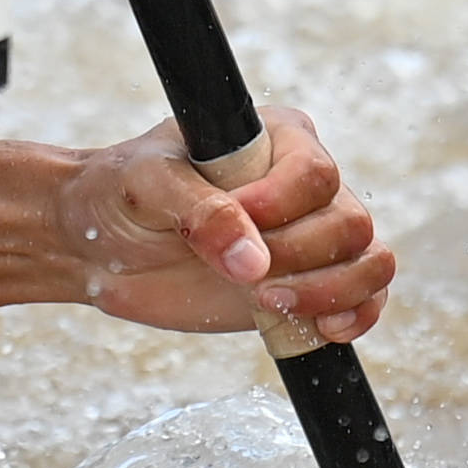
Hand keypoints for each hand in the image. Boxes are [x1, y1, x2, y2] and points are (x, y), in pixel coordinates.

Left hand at [54, 105, 393, 344]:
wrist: (98, 245)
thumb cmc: (120, 196)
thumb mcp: (146, 187)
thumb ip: (200, 212)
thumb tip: (255, 262)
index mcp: (275, 139)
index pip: (315, 174)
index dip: (281, 209)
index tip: (235, 223)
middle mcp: (305, 184)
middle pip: (349, 223)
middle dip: (298, 257)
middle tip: (242, 276)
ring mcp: (310, 236)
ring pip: (369, 261)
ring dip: (329, 292)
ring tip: (266, 302)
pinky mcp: (308, 282)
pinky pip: (366, 296)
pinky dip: (356, 315)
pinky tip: (323, 328)